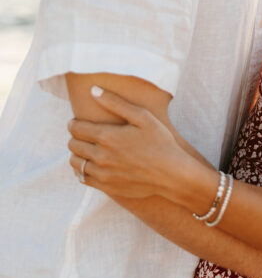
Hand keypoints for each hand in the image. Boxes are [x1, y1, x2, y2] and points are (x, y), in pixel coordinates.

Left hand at [68, 88, 188, 199]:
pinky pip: (82, 178)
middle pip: (73, 145)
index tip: (77, 121)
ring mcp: (102, 174)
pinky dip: (81, 170)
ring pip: (75, 162)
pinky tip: (90, 164)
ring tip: (86, 149)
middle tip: (83, 134)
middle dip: (75, 137)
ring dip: (77, 154)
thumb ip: (116, 102)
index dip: (74, 123)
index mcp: (107, 136)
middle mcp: (100, 156)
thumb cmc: (160, 141)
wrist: (172, 174)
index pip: (76, 128)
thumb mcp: (142, 116)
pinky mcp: (106, 187)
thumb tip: (93, 90)